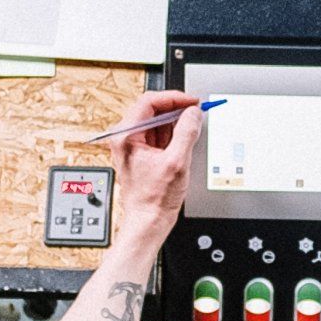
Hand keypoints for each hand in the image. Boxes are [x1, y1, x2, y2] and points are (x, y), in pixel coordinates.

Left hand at [111, 91, 203, 244]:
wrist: (147, 222)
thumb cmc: (153, 200)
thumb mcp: (176, 162)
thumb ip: (186, 133)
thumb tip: (193, 113)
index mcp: (126, 136)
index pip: (149, 101)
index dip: (174, 98)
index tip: (191, 102)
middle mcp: (125, 138)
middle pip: (152, 109)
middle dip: (176, 109)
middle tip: (195, 112)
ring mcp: (132, 146)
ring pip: (156, 121)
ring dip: (175, 122)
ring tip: (192, 128)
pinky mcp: (141, 154)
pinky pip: (158, 135)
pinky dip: (173, 133)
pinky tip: (184, 140)